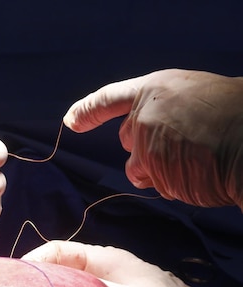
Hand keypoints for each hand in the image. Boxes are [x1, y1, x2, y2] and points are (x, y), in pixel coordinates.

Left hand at [63, 69, 242, 207]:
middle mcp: (144, 117)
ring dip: (160, 170)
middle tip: (182, 142)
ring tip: (196, 159)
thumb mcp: (193, 95)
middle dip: (144, 146)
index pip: (108, 98)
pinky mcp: (155, 173)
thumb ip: (162, 108)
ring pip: (140, 168)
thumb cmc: (233, 115)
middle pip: (128, 140)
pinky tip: (199, 172)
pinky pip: (158, 185)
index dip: (87, 110)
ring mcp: (148, 147)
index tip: (71, 121)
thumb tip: (138, 131)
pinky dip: (176, 184)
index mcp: (154, 90)